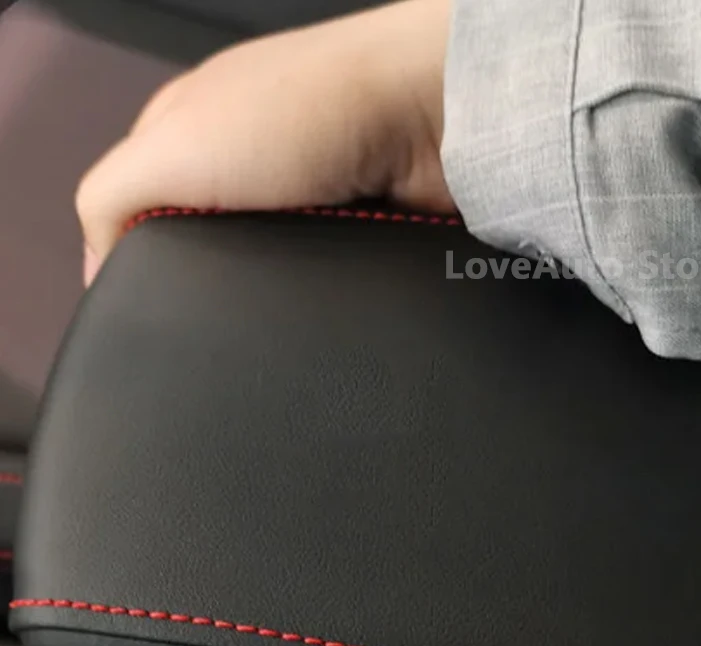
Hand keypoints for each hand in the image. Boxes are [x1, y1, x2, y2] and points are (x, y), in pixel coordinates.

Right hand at [76, 0, 453, 283]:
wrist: (420, 120)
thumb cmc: (302, 110)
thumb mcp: (168, 147)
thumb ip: (112, 200)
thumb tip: (99, 267)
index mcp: (187, 135)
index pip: (138, 212)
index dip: (136, 260)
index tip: (145, 298)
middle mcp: (244, 165)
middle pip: (201, 249)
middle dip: (203, 280)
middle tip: (213, 299)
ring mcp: (300, 198)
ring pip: (258, 274)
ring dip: (260, 290)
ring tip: (269, 296)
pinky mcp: (347, 230)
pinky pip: (312, 280)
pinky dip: (308, 292)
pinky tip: (308, 294)